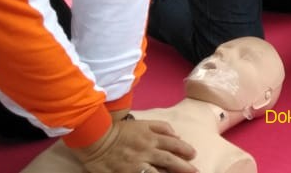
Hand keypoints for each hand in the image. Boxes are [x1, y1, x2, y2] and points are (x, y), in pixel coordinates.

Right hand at [71, 118, 196, 172]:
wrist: (95, 138)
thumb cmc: (119, 130)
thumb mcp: (142, 123)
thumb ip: (161, 127)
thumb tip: (177, 136)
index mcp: (150, 137)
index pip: (173, 144)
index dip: (185, 149)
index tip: (193, 154)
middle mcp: (146, 151)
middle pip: (169, 160)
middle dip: (184, 166)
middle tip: (195, 171)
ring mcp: (136, 164)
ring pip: (158, 172)